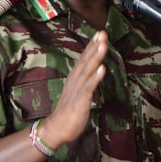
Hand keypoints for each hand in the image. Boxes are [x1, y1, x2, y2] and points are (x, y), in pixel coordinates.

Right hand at [39, 30, 107, 148]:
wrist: (57, 128)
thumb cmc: (69, 112)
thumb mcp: (78, 92)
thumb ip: (85, 81)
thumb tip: (94, 72)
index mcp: (75, 78)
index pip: (84, 59)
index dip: (92, 46)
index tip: (99, 34)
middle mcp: (75, 80)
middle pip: (86, 61)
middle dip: (95, 46)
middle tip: (103, 33)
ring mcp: (77, 90)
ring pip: (88, 71)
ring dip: (96, 57)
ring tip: (103, 45)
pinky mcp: (80, 101)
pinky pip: (89, 87)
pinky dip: (96, 77)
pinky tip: (102, 69)